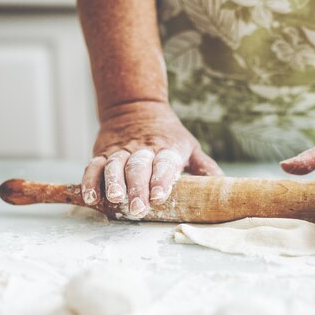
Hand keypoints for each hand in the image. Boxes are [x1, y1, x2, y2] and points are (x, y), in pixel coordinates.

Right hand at [81, 101, 222, 217]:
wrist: (136, 107)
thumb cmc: (169, 136)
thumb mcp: (190, 147)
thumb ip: (204, 168)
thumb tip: (224, 187)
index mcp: (167, 149)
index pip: (164, 164)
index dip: (161, 179)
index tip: (158, 196)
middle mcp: (143, 149)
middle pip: (138, 167)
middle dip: (137, 188)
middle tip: (138, 208)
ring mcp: (121, 151)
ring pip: (114, 166)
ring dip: (113, 184)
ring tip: (115, 199)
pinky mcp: (102, 153)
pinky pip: (94, 166)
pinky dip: (90, 181)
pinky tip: (92, 197)